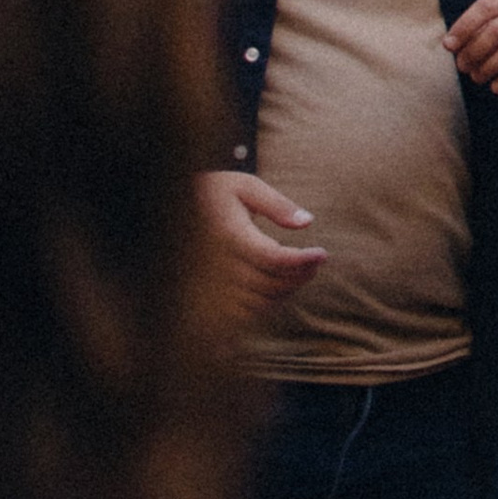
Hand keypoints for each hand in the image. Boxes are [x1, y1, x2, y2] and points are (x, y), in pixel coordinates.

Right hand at [200, 169, 325, 310]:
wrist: (175, 207)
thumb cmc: (215, 192)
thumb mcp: (246, 186)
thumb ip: (277, 204)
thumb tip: (307, 222)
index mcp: (229, 235)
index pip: (271, 257)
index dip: (301, 260)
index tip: (322, 253)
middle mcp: (218, 263)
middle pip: (268, 283)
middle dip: (299, 275)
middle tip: (316, 262)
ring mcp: (212, 282)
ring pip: (257, 302)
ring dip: (285, 291)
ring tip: (301, 272)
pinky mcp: (209, 294)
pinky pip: (241, 312)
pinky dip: (265, 303)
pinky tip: (277, 286)